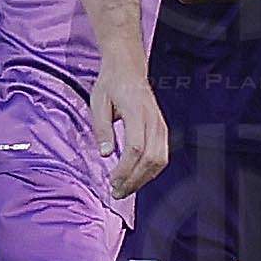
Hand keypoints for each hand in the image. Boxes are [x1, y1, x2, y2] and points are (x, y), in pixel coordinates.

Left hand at [92, 53, 168, 196]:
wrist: (128, 68)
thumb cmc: (111, 84)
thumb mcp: (98, 103)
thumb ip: (102, 129)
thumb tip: (105, 154)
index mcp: (137, 112)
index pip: (136, 148)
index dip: (125, 169)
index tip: (112, 181)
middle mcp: (153, 120)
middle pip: (151, 158)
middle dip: (135, 180)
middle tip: (117, 192)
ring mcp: (161, 125)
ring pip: (160, 160)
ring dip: (143, 178)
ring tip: (126, 188)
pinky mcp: (162, 129)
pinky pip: (161, 155)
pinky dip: (150, 170)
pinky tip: (136, 177)